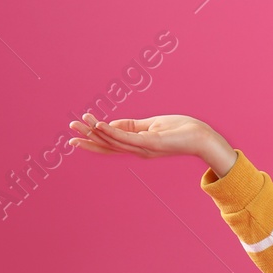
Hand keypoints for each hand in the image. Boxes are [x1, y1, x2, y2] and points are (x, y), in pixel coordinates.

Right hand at [68, 113, 234, 173]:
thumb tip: (111, 123)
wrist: (202, 137)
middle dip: (88, 138)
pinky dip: (112, 132)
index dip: (93, 138)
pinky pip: (127, 137)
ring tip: (80, 123)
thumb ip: (132, 125)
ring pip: (114, 141)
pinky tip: (99, 125)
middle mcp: (137, 150)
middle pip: (108, 145)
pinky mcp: (150, 143)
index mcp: (137, 146)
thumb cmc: (181, 130)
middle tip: (70, 132)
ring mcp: (143, 148)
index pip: (110, 143)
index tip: (76, 133)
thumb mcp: (152, 125)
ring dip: (95, 132)